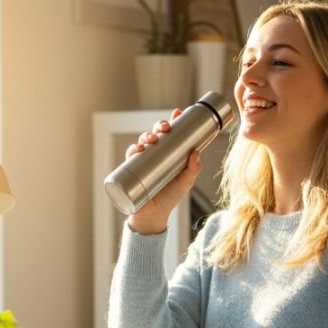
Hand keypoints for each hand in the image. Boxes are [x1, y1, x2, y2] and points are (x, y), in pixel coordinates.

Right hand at [125, 111, 202, 235]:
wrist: (153, 215)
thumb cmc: (170, 198)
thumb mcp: (185, 183)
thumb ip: (193, 170)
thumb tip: (196, 153)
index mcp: (170, 154)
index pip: (172, 133)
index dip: (173, 120)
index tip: (177, 112)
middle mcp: (157, 155)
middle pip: (157, 134)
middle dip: (159, 126)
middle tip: (164, 128)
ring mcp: (144, 161)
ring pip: (143, 141)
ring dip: (146, 136)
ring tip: (151, 140)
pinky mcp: (133, 169)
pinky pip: (130, 155)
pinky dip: (133, 149)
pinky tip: (137, 149)